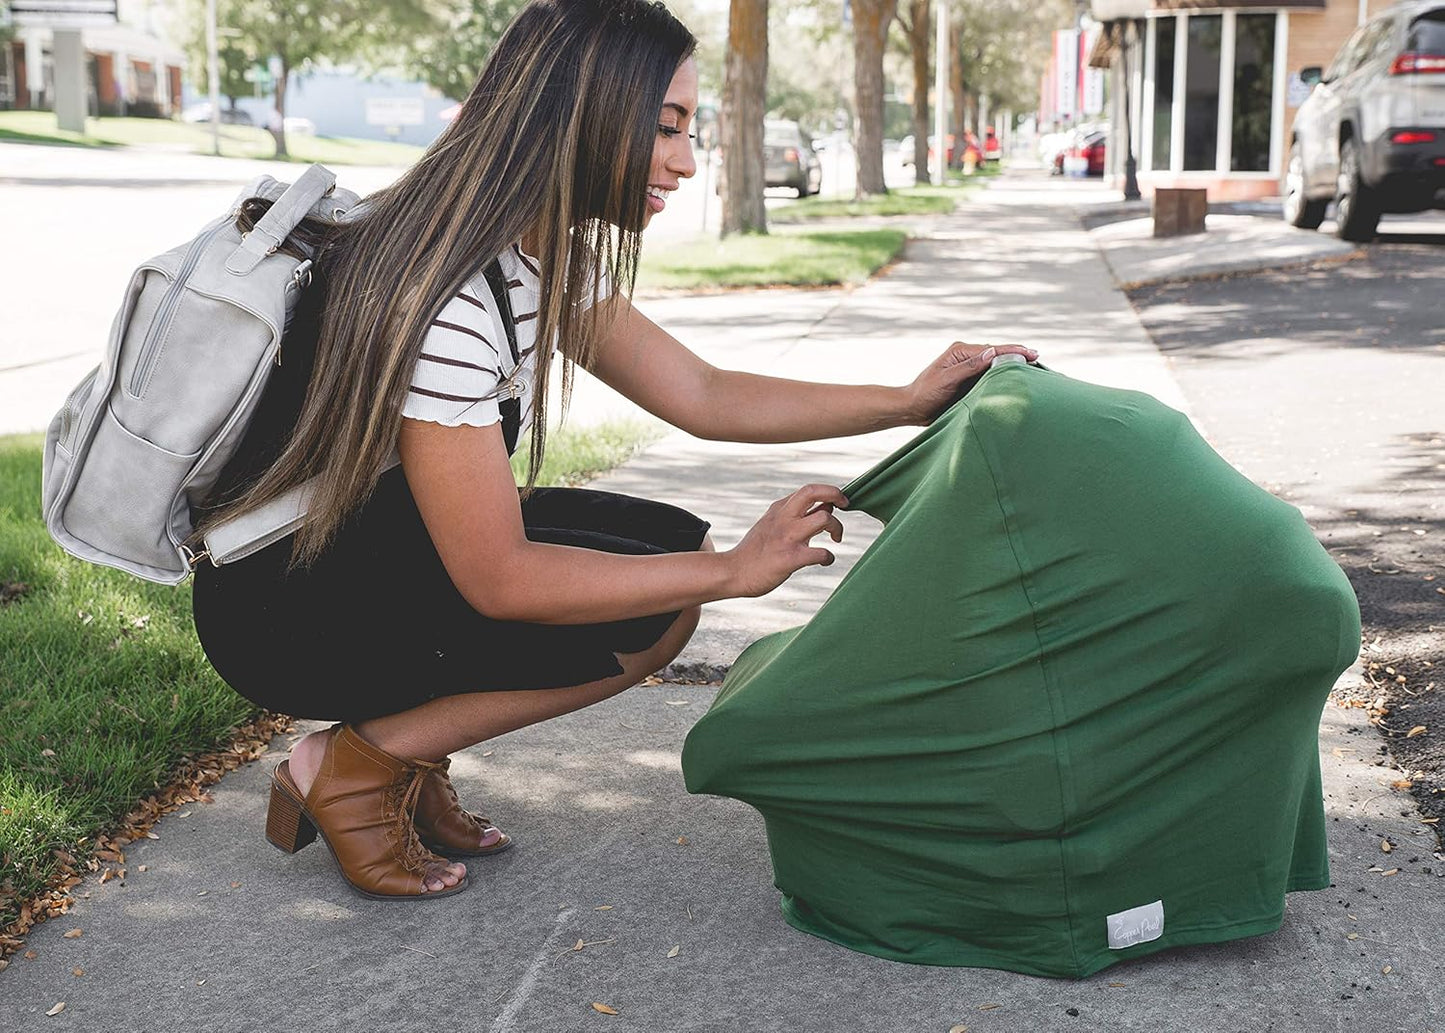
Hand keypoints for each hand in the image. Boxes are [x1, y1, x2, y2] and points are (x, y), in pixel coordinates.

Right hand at [727, 484, 847, 597]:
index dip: (829, 492)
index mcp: (778, 509)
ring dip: (837, 528)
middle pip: (814, 491)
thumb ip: (792, 515)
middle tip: (846, 506)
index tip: (839, 502)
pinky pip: (821, 553)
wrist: (733, 572)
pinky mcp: (790, 559)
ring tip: (836, 539)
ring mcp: (787, 537)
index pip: (809, 490)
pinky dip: (829, 557)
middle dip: (836, 494)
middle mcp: (784, 518)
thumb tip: (820, 507)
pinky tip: (825, 561)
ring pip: (824, 518)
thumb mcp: (770, 524)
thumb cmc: (755, 552)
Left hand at [903, 342, 1037, 424]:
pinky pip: (990, 376)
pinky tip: (1016, 380)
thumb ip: (968, 367)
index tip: (1032, 353)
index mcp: (960, 352)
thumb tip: (990, 352)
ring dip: (1012, 366)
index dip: (1013, 350)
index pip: (992, 349)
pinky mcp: (970, 380)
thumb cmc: (925, 394)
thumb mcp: (946, 380)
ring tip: (1034, 367)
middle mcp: (966, 357)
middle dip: (1017, 356)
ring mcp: (969, 368)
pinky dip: (1003, 377)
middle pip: (997, 354)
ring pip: (995, 365)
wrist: (912, 408)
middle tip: (1039, 359)